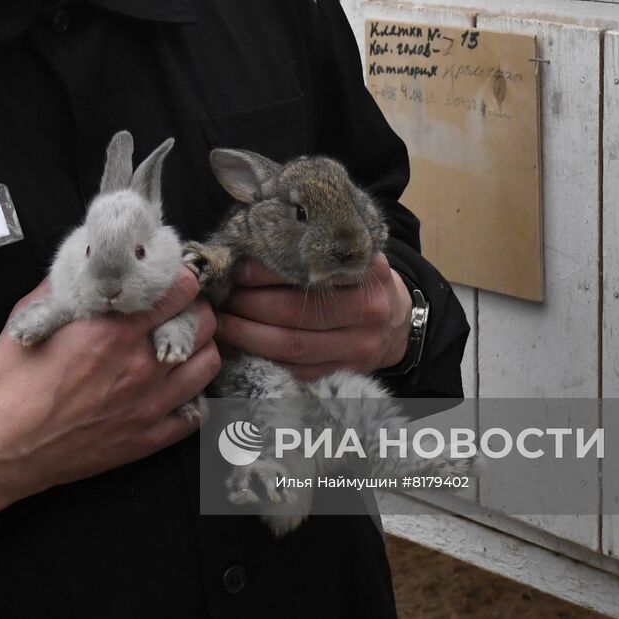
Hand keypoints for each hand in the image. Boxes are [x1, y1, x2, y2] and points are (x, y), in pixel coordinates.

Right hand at [0, 268, 217, 537]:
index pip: (179, 291)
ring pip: (207, 366)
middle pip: (203, 325)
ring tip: (181, 346)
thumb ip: (68, 283)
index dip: (182, 279)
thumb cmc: (11, 380)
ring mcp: (149, 405)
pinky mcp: (147, 439)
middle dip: (196, 310)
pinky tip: (174, 390)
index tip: (176, 278)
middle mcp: (140, 366)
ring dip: (200, 349)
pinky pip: (195, 415)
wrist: (0, 445)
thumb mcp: (33, 315)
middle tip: (182, 310)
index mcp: (114, 331)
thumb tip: (89, 259)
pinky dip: (192, 398)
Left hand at [214, 253, 411, 381]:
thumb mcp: (348, 253)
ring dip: (248, 336)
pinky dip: (263, 360)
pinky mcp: (345, 373)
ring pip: (291, 347)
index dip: (265, 274)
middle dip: (248, 306)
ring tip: (222, 323)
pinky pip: (296, 371)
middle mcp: (369, 311)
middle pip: (295, 313)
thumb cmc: (358, 280)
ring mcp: (359, 348)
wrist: (398, 321)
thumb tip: (250, 245)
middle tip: (221, 297)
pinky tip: (239, 347)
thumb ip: (312, 247)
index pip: (308, 273)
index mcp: (367, 272)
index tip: (236, 270)